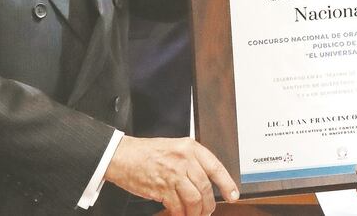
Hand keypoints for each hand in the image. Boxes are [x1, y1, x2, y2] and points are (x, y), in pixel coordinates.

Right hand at [105, 136, 237, 214]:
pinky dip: (181, 214)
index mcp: (190, 147)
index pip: (215, 167)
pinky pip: (177, 207)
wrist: (123, 155)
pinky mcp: (161, 188)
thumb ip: (191, 162)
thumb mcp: (175, 148)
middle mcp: (184, 159)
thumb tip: (206, 182)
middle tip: (207, 211)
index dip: (227, 184)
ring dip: (196, 212)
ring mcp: (173, 174)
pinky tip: (180, 215)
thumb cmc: (147, 152)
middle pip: (205, 187)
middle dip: (209, 204)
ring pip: (194, 199)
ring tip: (194, 215)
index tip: (233, 195)